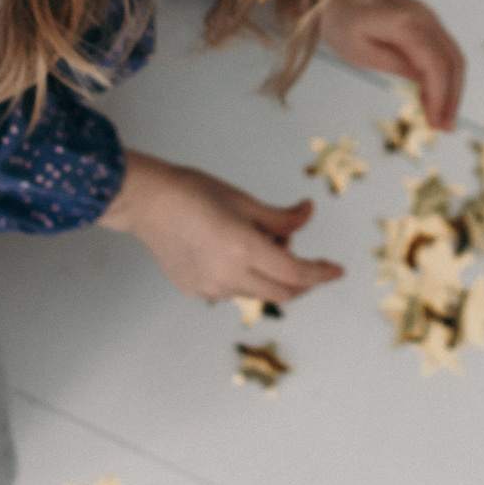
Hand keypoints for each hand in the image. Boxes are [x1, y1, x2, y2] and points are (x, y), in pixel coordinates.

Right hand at [97, 151, 343, 304]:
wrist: (146, 201)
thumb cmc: (193, 191)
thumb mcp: (243, 200)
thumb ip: (281, 217)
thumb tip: (309, 215)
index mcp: (243, 249)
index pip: (296, 273)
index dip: (321, 273)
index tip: (338, 270)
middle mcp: (228, 276)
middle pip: (281, 292)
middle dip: (300, 279)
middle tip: (299, 253)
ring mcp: (210, 288)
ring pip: (256, 292)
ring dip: (269, 274)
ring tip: (253, 237)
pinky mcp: (195, 290)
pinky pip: (232, 290)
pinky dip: (244, 275)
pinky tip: (229, 249)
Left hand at [321, 0, 465, 129]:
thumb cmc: (339, 22)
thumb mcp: (359, 52)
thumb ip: (397, 65)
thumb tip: (428, 84)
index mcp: (405, 23)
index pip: (437, 63)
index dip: (442, 96)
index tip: (437, 123)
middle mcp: (424, 15)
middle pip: (452, 60)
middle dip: (452, 96)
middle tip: (444, 128)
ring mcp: (427, 15)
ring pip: (452, 55)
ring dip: (451, 88)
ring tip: (440, 119)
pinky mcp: (424, 20)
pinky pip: (442, 50)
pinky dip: (442, 75)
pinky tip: (432, 99)